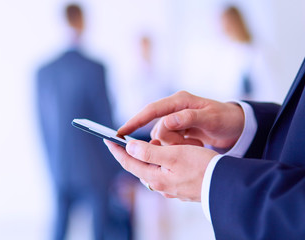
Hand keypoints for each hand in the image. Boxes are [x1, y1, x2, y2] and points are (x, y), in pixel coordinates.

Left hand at [104, 139, 217, 201]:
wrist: (226, 183)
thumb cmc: (202, 167)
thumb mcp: (173, 155)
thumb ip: (148, 152)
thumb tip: (128, 147)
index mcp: (155, 177)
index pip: (129, 162)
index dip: (117, 150)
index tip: (107, 140)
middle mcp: (160, 185)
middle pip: (139, 167)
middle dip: (134, 153)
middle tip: (130, 141)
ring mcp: (171, 188)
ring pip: (153, 169)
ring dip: (151, 156)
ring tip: (157, 145)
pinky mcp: (181, 187)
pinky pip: (165, 172)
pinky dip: (163, 162)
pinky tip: (171, 156)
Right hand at [118, 91, 244, 148]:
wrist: (238, 125)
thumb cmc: (226, 118)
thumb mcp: (210, 117)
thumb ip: (188, 118)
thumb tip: (166, 122)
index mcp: (179, 101)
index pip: (151, 110)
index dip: (135, 121)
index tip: (120, 133)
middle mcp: (175, 109)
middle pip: (157, 128)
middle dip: (168, 141)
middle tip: (190, 142)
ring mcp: (177, 120)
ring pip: (163, 137)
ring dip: (176, 145)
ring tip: (198, 142)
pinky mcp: (180, 129)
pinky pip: (170, 141)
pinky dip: (180, 147)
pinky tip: (196, 143)